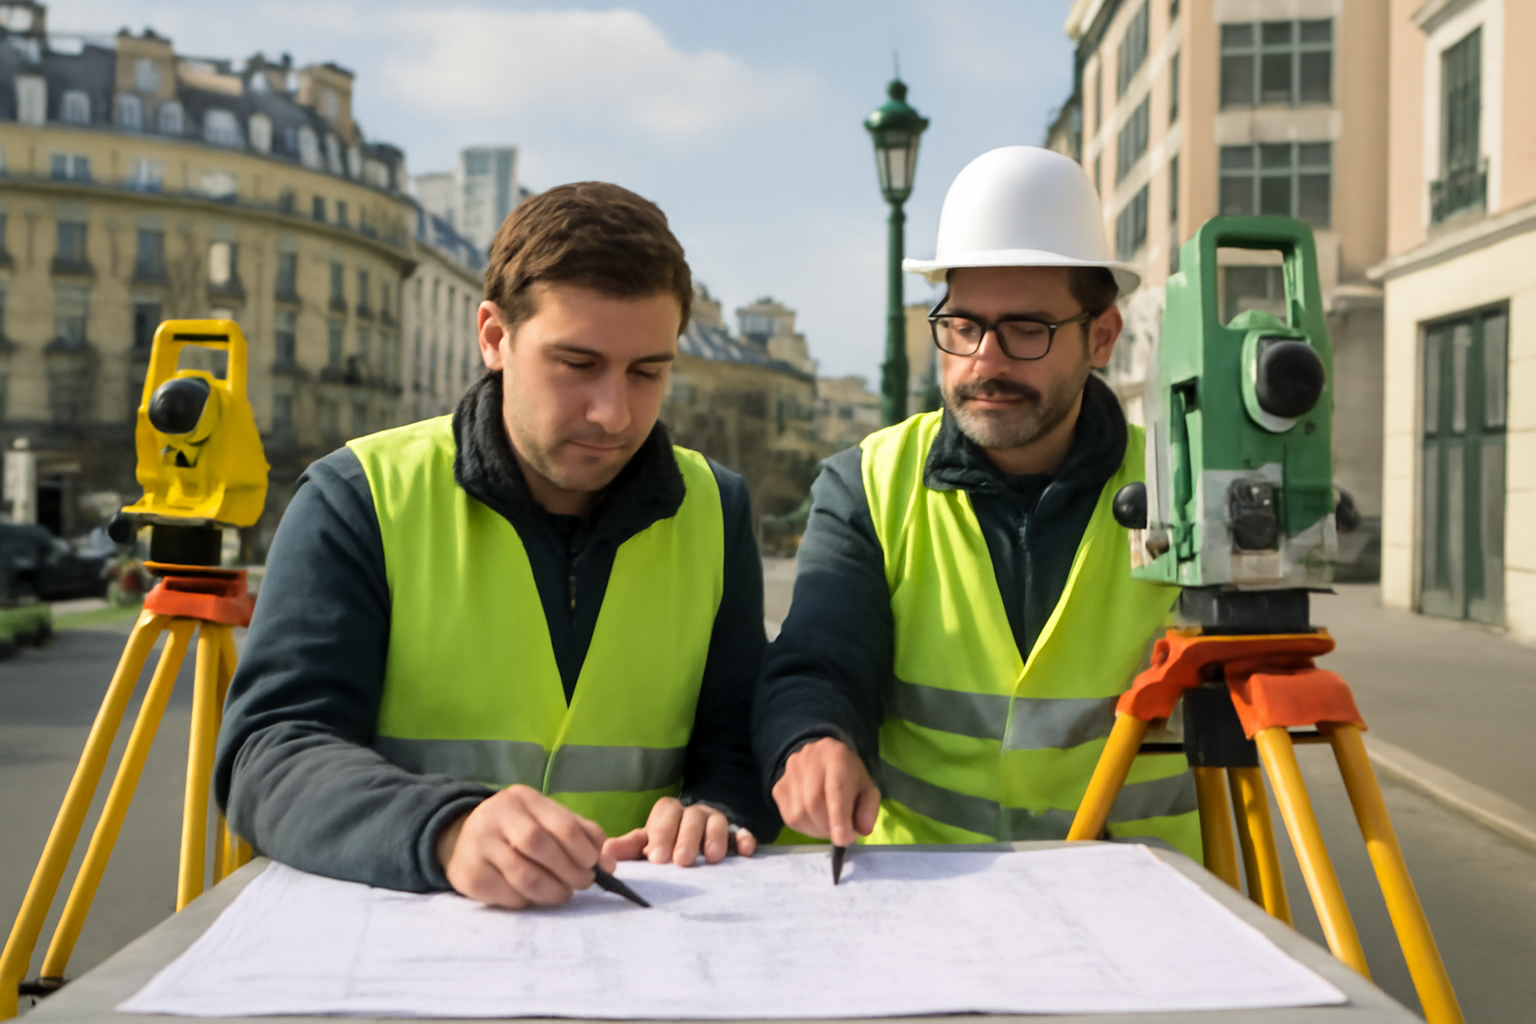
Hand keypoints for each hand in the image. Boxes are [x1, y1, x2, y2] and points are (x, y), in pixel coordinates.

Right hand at [435, 785, 613, 908]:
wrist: (461, 838)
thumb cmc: (517, 829)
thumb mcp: (547, 819)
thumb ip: (582, 834)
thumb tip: (608, 863)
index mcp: (523, 799)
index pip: (561, 824)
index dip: (583, 849)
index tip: (595, 865)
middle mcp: (496, 817)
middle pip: (539, 846)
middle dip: (569, 870)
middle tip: (583, 883)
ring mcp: (478, 846)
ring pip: (523, 876)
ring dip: (552, 891)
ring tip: (563, 893)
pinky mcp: (468, 876)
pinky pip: (506, 895)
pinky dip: (527, 901)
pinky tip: (533, 896)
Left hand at [603, 797, 756, 865]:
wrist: (696, 839)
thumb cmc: (666, 845)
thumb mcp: (647, 844)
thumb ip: (628, 848)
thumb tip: (604, 852)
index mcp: (669, 814)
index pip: (665, 814)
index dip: (662, 833)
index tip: (656, 858)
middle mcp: (692, 814)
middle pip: (692, 817)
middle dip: (687, 838)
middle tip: (681, 861)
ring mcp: (715, 822)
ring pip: (717, 821)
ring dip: (715, 838)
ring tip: (712, 859)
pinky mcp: (736, 833)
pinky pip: (742, 831)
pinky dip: (744, 839)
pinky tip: (744, 851)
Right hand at [771, 737, 880, 845]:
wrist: (822, 759)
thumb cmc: (848, 777)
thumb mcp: (868, 789)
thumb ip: (869, 809)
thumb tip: (862, 829)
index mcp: (836, 756)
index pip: (836, 788)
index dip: (839, 816)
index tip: (843, 839)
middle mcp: (809, 759)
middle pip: (814, 803)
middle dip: (829, 827)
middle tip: (841, 833)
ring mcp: (789, 772)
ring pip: (800, 814)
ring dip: (817, 829)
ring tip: (829, 824)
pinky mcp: (778, 787)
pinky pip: (789, 818)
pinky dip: (805, 827)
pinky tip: (815, 820)